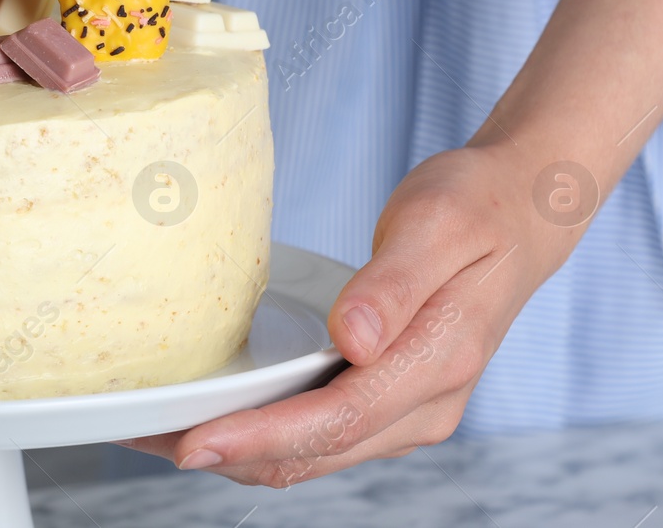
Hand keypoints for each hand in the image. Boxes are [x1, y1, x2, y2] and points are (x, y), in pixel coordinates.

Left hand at [122, 144, 585, 484]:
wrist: (520, 210)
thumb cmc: (474, 206)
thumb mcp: (436, 224)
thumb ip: (394, 285)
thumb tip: (353, 342)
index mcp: (438, 361)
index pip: (337, 418)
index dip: (261, 436)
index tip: (193, 441)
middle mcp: (426, 404)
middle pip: (315, 451)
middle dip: (228, 452)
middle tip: (142, 436)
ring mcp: (409, 411)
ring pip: (312, 454)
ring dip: (238, 451)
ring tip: (156, 431)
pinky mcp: (388, 401)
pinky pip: (319, 435)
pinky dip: (263, 436)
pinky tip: (213, 416)